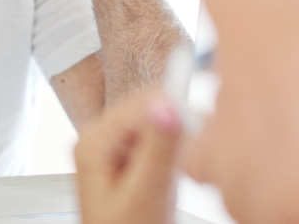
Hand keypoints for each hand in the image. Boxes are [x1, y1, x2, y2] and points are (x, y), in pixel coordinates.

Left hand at [74, 90, 182, 223]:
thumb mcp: (146, 195)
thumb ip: (159, 149)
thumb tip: (167, 104)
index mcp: (94, 140)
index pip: (141, 103)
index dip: (177, 109)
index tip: (205, 124)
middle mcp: (98, 137)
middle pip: (149, 110)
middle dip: (178, 127)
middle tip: (195, 157)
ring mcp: (111, 147)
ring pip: (157, 125)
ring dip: (179, 143)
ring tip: (184, 172)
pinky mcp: (126, 159)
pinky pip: (157, 142)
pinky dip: (175, 155)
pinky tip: (179, 175)